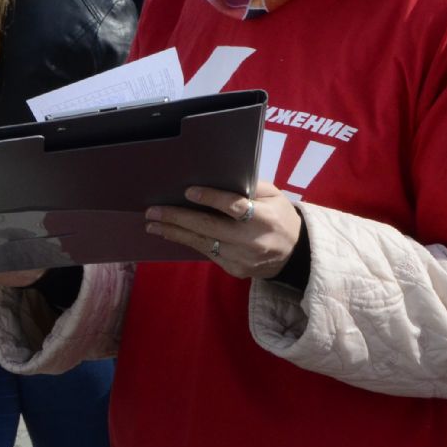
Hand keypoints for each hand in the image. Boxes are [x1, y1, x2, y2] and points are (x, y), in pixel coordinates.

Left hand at [144, 180, 300, 279]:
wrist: (294, 254)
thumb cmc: (279, 216)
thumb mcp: (274, 196)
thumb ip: (249, 187)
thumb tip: (218, 176)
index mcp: (265, 218)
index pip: (235, 207)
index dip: (211, 199)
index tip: (188, 192)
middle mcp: (252, 240)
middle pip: (210, 228)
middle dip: (178, 218)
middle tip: (153, 211)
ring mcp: (242, 258)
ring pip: (202, 243)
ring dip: (174, 233)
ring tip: (152, 224)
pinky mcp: (234, 269)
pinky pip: (207, 253)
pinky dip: (188, 242)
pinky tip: (171, 233)